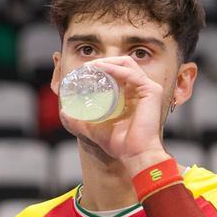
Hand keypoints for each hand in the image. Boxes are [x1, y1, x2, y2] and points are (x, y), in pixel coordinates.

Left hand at [58, 56, 170, 175]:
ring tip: (90, 67)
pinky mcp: (151, 91)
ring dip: (107, 62)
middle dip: (103, 62)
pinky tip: (101, 70)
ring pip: (127, 64)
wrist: (134, 154)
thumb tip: (64, 112)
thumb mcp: (93, 128)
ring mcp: (147, 88)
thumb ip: (79, 120)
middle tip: (85, 67)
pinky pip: (131, 74)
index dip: (101, 68)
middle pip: (122, 64)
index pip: (117, 72)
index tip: (83, 71)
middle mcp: (140, 89)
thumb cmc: (118, 143)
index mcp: (130, 94)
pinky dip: (115, 69)